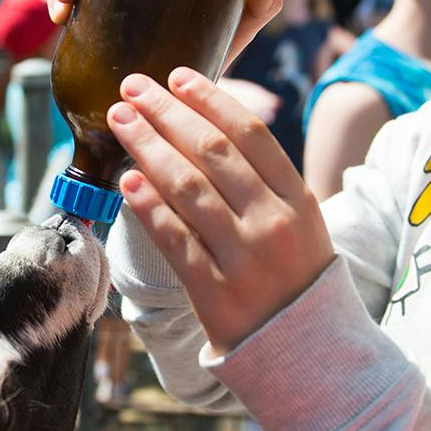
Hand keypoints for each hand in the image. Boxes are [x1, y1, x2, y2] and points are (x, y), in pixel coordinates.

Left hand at [109, 68, 332, 353]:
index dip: (210, 99)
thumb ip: (265, 181)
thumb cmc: (296, 280)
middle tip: (133, 88)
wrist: (309, 355)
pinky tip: (127, 179)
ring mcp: (245, 259)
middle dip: (167, 113)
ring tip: (120, 121)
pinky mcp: (215, 293)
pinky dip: (148, 206)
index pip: (250, 134)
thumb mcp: (302, 224)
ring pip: (188, 188)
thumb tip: (207, 125)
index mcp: (298, 200)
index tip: (177, 76)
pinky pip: (174, 239)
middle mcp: (273, 223)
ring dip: (147, 147)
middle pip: (212, 152)